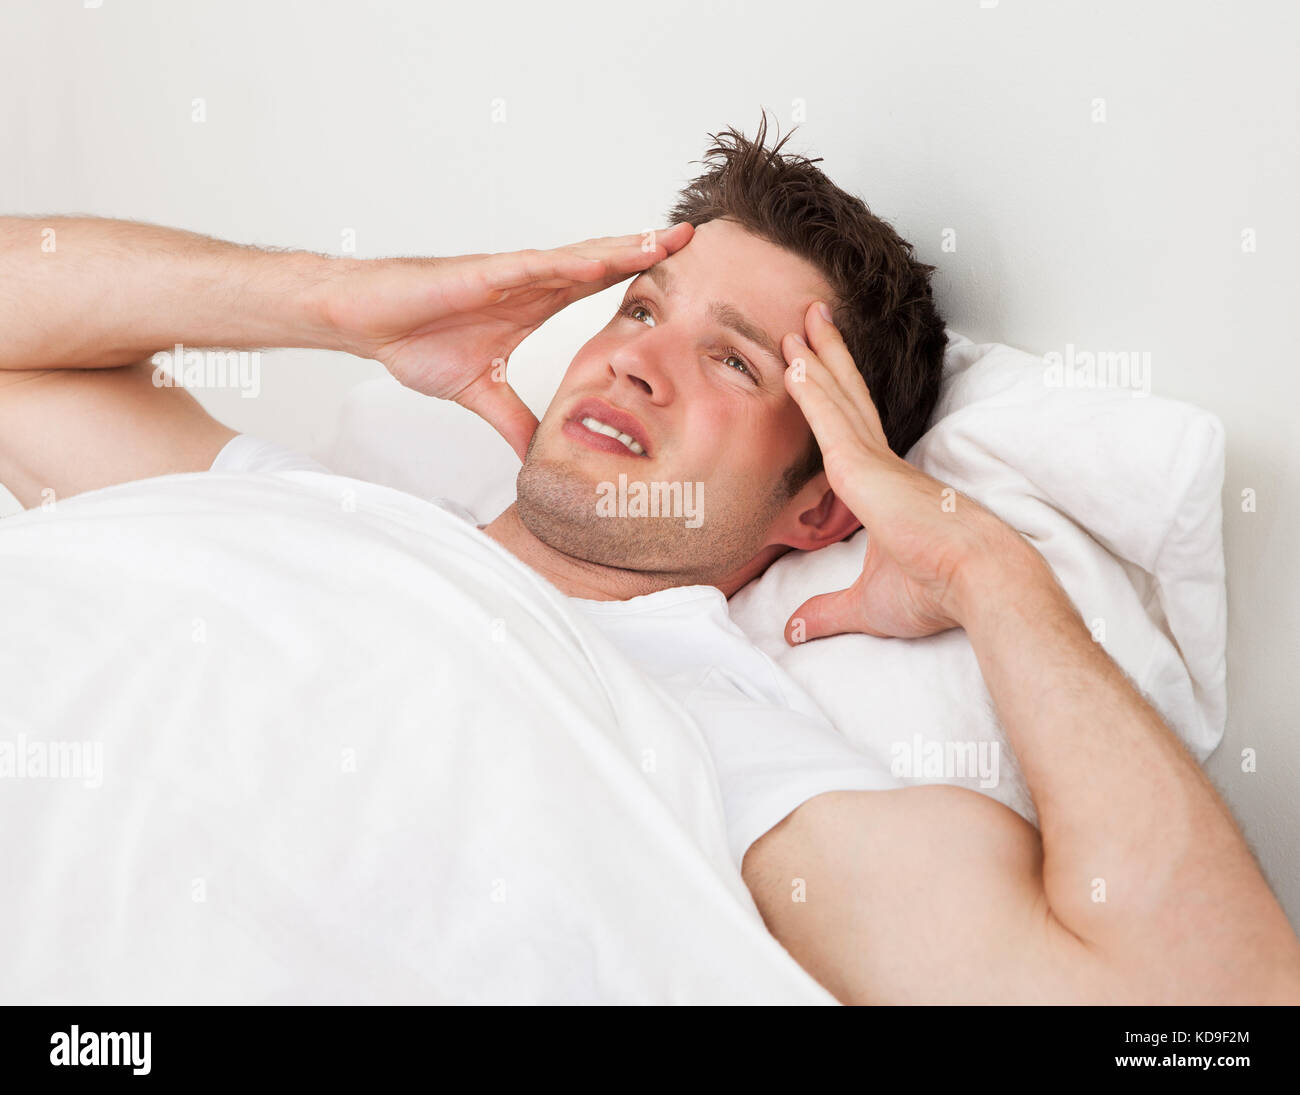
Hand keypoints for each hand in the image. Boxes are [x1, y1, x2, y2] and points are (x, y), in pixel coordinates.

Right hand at [324, 223, 694, 458]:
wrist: (368, 321)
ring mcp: (508, 275)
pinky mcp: (481, 275)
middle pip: (601, 262)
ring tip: (665, 239)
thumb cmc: (416, 340)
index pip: (600, 286)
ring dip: (620, 247)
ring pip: (576, 257)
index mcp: (534, 303)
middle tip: (696, 240)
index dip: (640, 278)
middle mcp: (530, 282)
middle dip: (647, 250)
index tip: (684, 280)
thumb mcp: (481, 394)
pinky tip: (600, 260)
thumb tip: (539, 455)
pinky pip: (531, 267)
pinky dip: (566, 264)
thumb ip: (514, 421)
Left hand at [780, 301, 1036, 641]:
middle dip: (828, 358)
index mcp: (889, 488)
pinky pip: (831, 421)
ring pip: (839, 399)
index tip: (820, 369)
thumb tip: (796, 631)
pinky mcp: (868, 470)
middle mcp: (885, 466)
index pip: (856, 432)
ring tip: (797, 324)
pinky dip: (810, 391)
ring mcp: (878, 463)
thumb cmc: (937, 592)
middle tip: (809, 321)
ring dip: (816, 360)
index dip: (836, 398)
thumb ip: (828, 612)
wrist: (979, 585)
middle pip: (848, 400)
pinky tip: (792, 365)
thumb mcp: (866, 605)